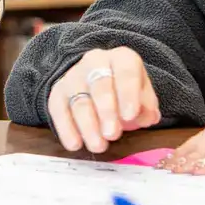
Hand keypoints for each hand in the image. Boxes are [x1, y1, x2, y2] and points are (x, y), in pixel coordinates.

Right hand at [46, 47, 160, 151]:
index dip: (128, 93)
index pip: (126, 72)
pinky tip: (75, 144)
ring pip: (79, 100)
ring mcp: (73, 77)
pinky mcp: (57, 93)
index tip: (130, 116)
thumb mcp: (142, 94)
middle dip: (106, 111)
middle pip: (99, 85)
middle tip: (113, 134)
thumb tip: (147, 118)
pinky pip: (58, 110)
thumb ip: (147, 105)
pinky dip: (66, 129)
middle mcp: (95, 62)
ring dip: (88, 126)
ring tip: (98, 146)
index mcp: (121, 59)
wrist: (96, 81)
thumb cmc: (124, 91)